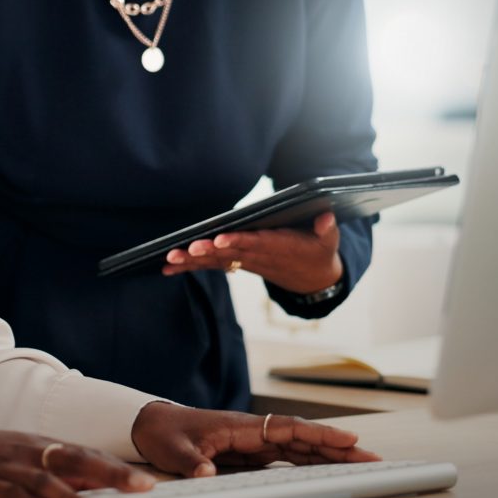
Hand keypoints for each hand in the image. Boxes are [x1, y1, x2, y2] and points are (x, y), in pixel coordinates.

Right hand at [0, 424, 154, 497]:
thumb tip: (93, 489)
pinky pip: (9, 494)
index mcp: (43, 446)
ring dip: (72, 496)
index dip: (118, 468)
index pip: (88, 454)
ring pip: (46, 480)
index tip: (147, 481)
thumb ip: (56, 470)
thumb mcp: (24, 457)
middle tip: (140, 489)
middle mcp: (32, 452)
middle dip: (111, 475)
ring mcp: (8, 467)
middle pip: (77, 461)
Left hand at [131, 402, 379, 477]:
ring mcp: (255, 442)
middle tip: (371, 457)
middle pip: (303, 438)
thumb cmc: (166, 433)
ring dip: (329, 456)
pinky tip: (327, 471)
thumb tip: (208, 472)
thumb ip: (193, 461)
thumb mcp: (175, 450)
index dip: (319, 435)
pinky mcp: (251, 453)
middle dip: (337, 447)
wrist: (153, 424)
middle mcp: (254, 431)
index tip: (348, 440)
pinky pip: (286, 458)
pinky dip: (309, 463)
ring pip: (299, 448)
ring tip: (360, 464)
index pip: (289, 429)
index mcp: (242, 426)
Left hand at [162, 212, 342, 293]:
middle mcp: (259, 256)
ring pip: (217, 261)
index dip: (238, 242)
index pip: (256, 243)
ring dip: (193, 261)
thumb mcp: (328, 242)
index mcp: (280, 247)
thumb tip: (326, 217)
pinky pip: (213, 266)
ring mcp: (247, 261)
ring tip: (170, 259)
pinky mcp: (239, 263)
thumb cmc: (318, 252)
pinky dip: (191, 266)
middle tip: (187, 248)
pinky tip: (168, 267)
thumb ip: (327, 230)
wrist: (313, 279)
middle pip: (231, 253)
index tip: (220, 239)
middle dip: (209, 251)